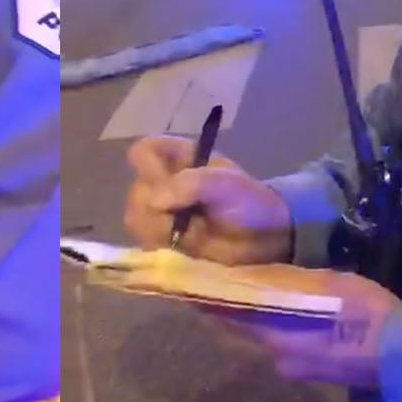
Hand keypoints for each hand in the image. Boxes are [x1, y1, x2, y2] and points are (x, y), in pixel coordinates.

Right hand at [124, 136, 291, 264]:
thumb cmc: (249, 201)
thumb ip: (192, 184)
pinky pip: (146, 246)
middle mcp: (162, 184)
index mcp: (177, 158)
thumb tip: (155, 201)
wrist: (265, 239)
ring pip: (136, 221)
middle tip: (186, 216)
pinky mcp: (163, 243)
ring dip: (161, 231)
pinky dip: (163, 249)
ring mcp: (160, 215)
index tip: (167, 183)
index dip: (149, 168)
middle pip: (137, 192)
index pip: (143, 152)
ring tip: (190, 234)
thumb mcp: (228, 184)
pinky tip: (186, 248)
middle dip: (157, 208)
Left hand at [205, 269, 399, 387]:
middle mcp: (278, 356)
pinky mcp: (318, 372)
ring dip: (263, 320)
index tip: (195, 284)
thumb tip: (253, 274)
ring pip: (270, 339)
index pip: (227, 316)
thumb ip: (287, 280)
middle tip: (228, 285)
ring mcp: (298, 368)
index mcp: (274, 335)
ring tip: (263, 295)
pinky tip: (297, 317)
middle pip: (247, 330)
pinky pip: (291, 346)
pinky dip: (286, 330)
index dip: (210, 300)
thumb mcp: (325, 283)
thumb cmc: (361, 314)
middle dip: (237, 309)